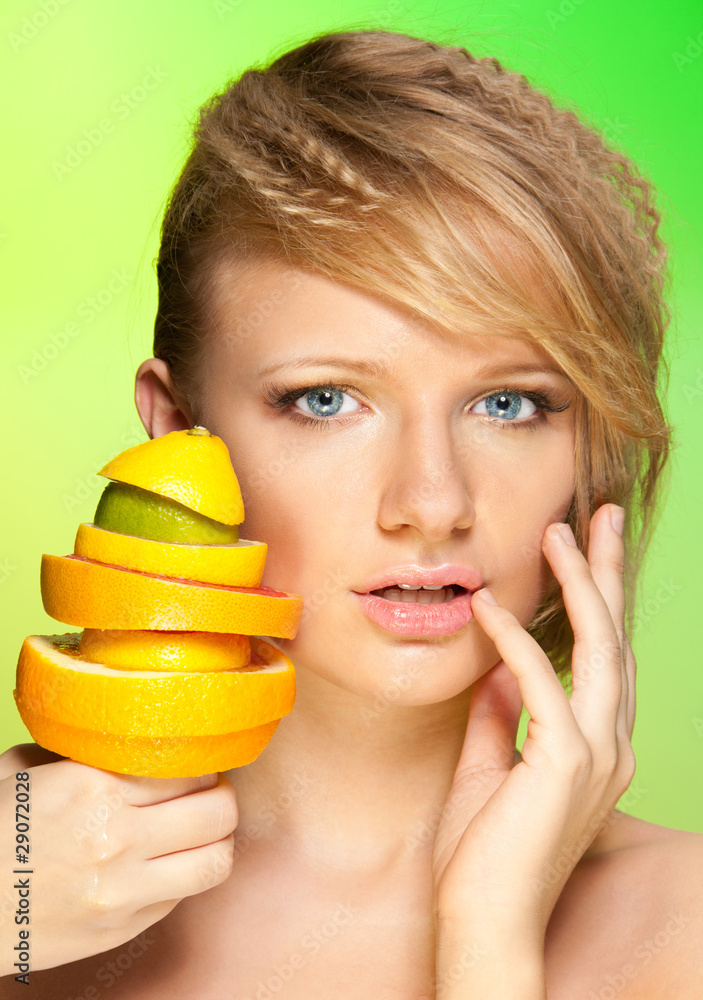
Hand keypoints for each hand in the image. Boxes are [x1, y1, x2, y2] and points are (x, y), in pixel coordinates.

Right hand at [0, 743, 237, 974]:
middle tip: (209, 793)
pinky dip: (186, 875)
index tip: (194, 763)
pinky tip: (169, 863)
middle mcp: (118, 838)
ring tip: (204, 831)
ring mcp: (123, 890)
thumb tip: (130, 737)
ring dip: (218, 841)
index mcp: (94, 787)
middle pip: (217, 811)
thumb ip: (85, 754)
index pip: (188, 768)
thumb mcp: (27, 771)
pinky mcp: (123, 928)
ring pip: (216, 860)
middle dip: (221, 797)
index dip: (199, 763)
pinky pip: (183, 897)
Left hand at [431, 503, 635, 942]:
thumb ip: (500, 714)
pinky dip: (514, 640)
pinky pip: (540, 683)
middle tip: (597, 516)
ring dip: (578, 586)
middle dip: (608, 573)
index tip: (582, 551)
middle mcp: (610, 746)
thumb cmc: (483, 853)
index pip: (605, 659)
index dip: (598, 602)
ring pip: (601, 651)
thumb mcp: (490, 766)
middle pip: (618, 641)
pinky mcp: (564, 765)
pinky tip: (486, 603)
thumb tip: (498, 665)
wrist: (482, 923)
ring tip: (556, 533)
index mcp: (598, 748)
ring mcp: (596, 756)